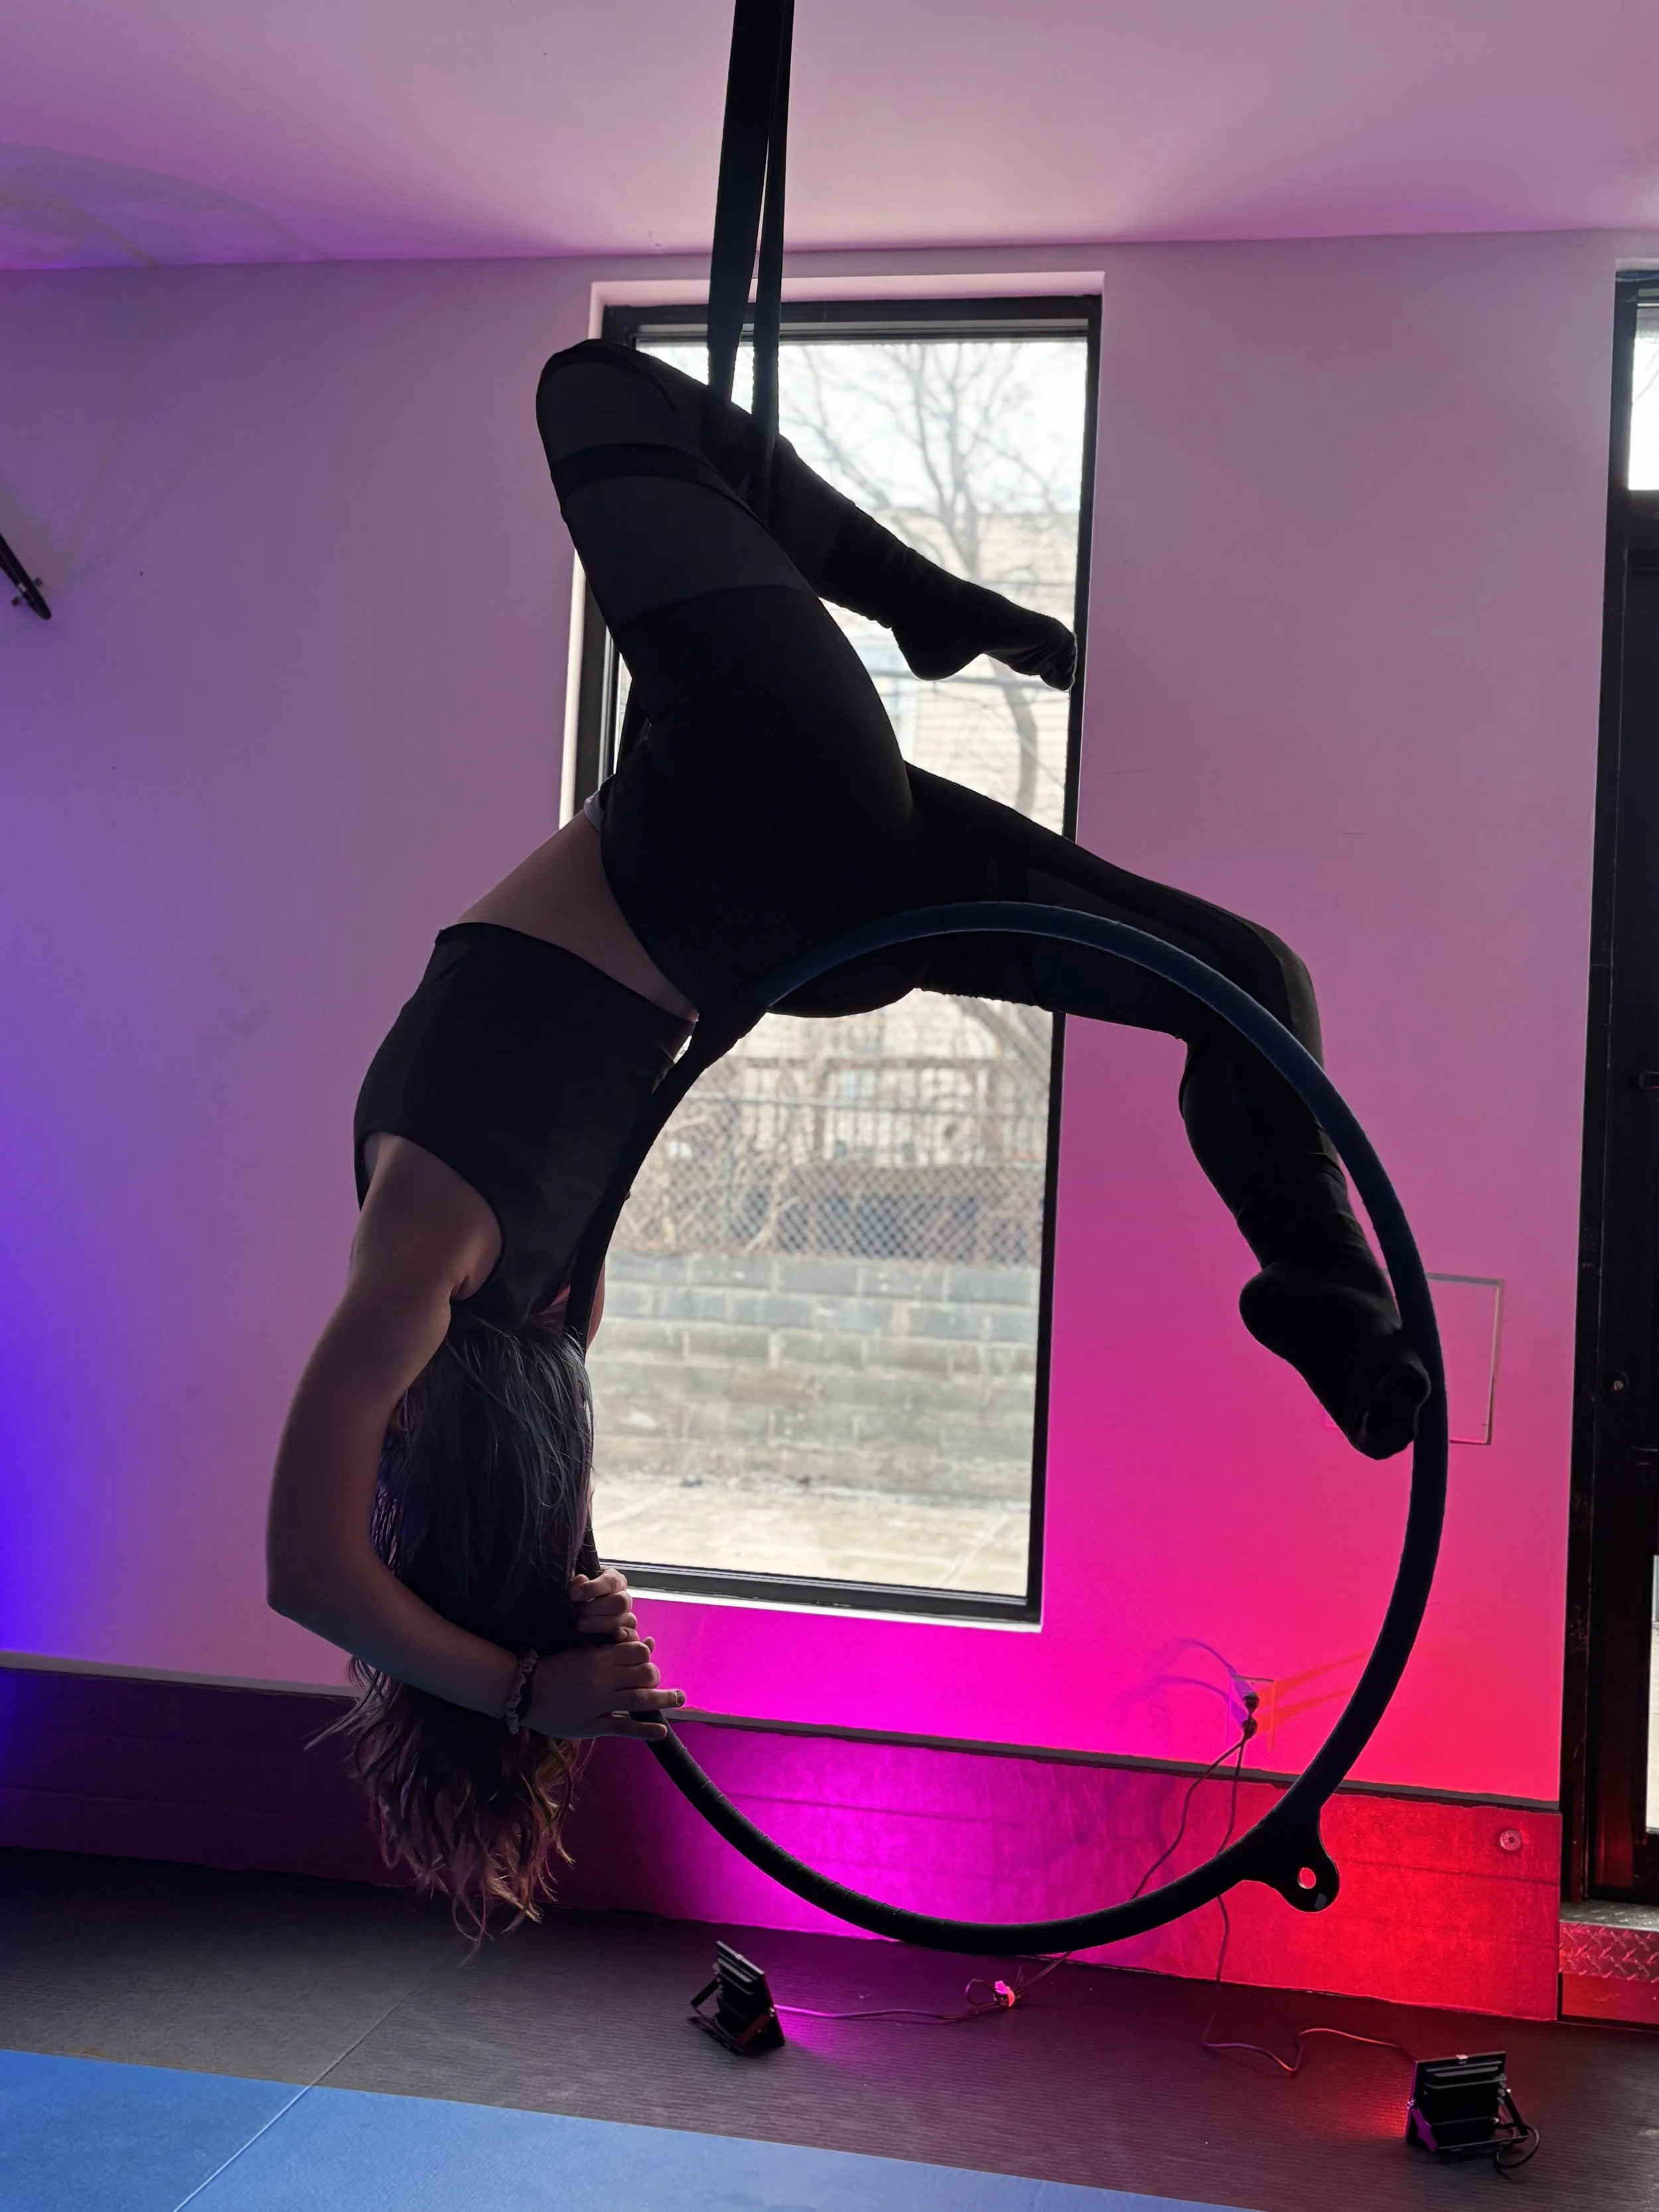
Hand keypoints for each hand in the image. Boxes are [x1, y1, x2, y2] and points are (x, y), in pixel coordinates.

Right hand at [525, 1636, 683, 1740]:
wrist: (524, 1692)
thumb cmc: (554, 1667)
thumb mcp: (582, 1651)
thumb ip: (612, 1648)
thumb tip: (648, 1643)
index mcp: (598, 1658)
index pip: (636, 1652)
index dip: (646, 1656)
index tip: (646, 1662)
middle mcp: (602, 1679)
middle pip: (642, 1675)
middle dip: (655, 1677)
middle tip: (658, 1682)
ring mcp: (598, 1704)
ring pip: (638, 1699)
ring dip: (663, 1699)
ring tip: (680, 1698)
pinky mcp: (592, 1726)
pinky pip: (623, 1727)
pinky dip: (645, 1730)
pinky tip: (662, 1731)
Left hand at [571, 1567, 636, 1642]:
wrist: (579, 1614)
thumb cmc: (579, 1600)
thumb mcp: (578, 1588)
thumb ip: (578, 1584)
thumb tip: (580, 1580)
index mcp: (615, 1582)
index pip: (612, 1581)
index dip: (593, 1587)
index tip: (575, 1593)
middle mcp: (624, 1598)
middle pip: (620, 1601)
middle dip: (596, 1608)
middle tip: (579, 1612)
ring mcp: (628, 1617)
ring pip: (627, 1619)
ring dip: (602, 1624)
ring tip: (582, 1625)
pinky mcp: (628, 1634)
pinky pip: (633, 1635)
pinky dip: (626, 1636)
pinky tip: (616, 1635)